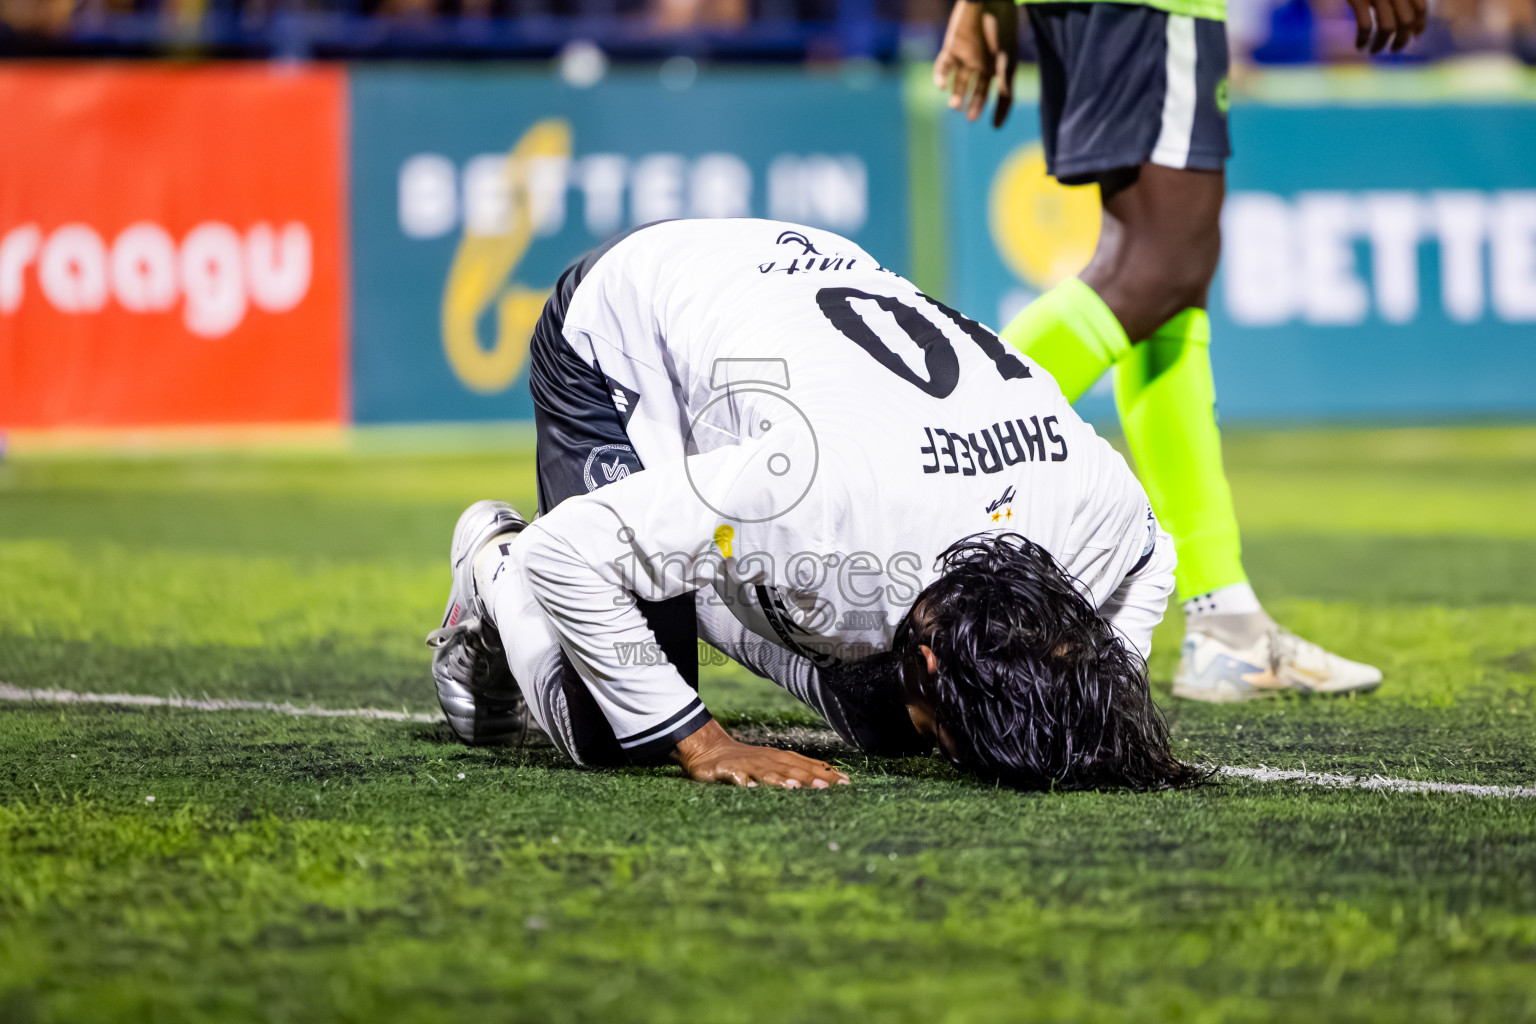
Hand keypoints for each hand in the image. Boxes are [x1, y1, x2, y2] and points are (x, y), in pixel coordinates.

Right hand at [672, 720, 850, 788]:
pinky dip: (743, 782)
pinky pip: (736, 777)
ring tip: (794, 788)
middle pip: (791, 770)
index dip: (826, 774)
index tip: (846, 784)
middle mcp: (767, 760)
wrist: (710, 749)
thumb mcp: (774, 764)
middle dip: (809, 778)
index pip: (808, 766)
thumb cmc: (748, 761)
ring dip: (780, 780)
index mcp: (780, 759)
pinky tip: (750, 788)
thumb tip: (829, 781)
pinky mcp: (727, 771)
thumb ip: (797, 771)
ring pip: (766, 773)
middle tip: (828, 788)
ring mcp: (748, 766)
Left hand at [933, 0, 1018, 127]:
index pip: (997, 94)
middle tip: (970, 116)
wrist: (990, 3)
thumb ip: (1005, 90)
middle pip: (976, 90)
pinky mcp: (951, 48)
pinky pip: (943, 66)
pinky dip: (941, 77)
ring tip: (955, 105)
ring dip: (956, 94)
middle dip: (973, 104)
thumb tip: (999, 123)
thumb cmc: (1002, 31)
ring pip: (958, 82)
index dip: (996, 109)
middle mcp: (982, 65)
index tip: (993, 125)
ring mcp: (966, 56)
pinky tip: (942, 86)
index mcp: (999, 68)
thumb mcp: (1006, 64)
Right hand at [1344, 0, 1426, 52]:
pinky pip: (1365, 26)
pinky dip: (1363, 40)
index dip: (1420, 25)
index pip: (1420, 8)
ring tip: (1374, 51)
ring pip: (1387, 27)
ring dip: (1381, 44)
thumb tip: (1409, 20)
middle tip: (1393, 49)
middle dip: (1401, 40)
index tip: (1415, 36)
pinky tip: (1359, 46)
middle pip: (1406, 22)